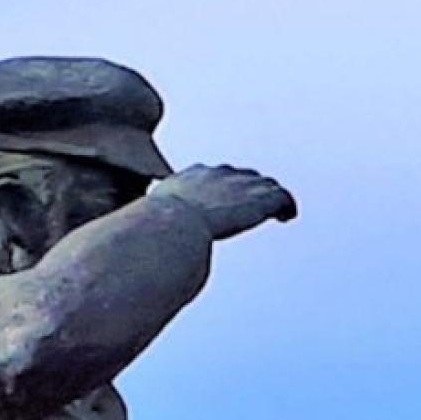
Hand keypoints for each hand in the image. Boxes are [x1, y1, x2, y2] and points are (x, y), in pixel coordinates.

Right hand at [153, 163, 297, 239]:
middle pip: (243, 175)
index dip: (224, 187)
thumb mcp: (150, 220)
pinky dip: (286, 205)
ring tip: (277, 212)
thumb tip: (133, 245)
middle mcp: (219, 174)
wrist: (174, 222)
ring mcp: (240, 184)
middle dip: (250, 189)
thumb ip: (150, 226)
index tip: (226, 199)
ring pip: (265, 184)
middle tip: (256, 205)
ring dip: (270, 197)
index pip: (215, 175)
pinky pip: (281, 196)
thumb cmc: (157, 226)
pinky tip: (287, 217)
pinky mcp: (259, 198)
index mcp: (193, 176)